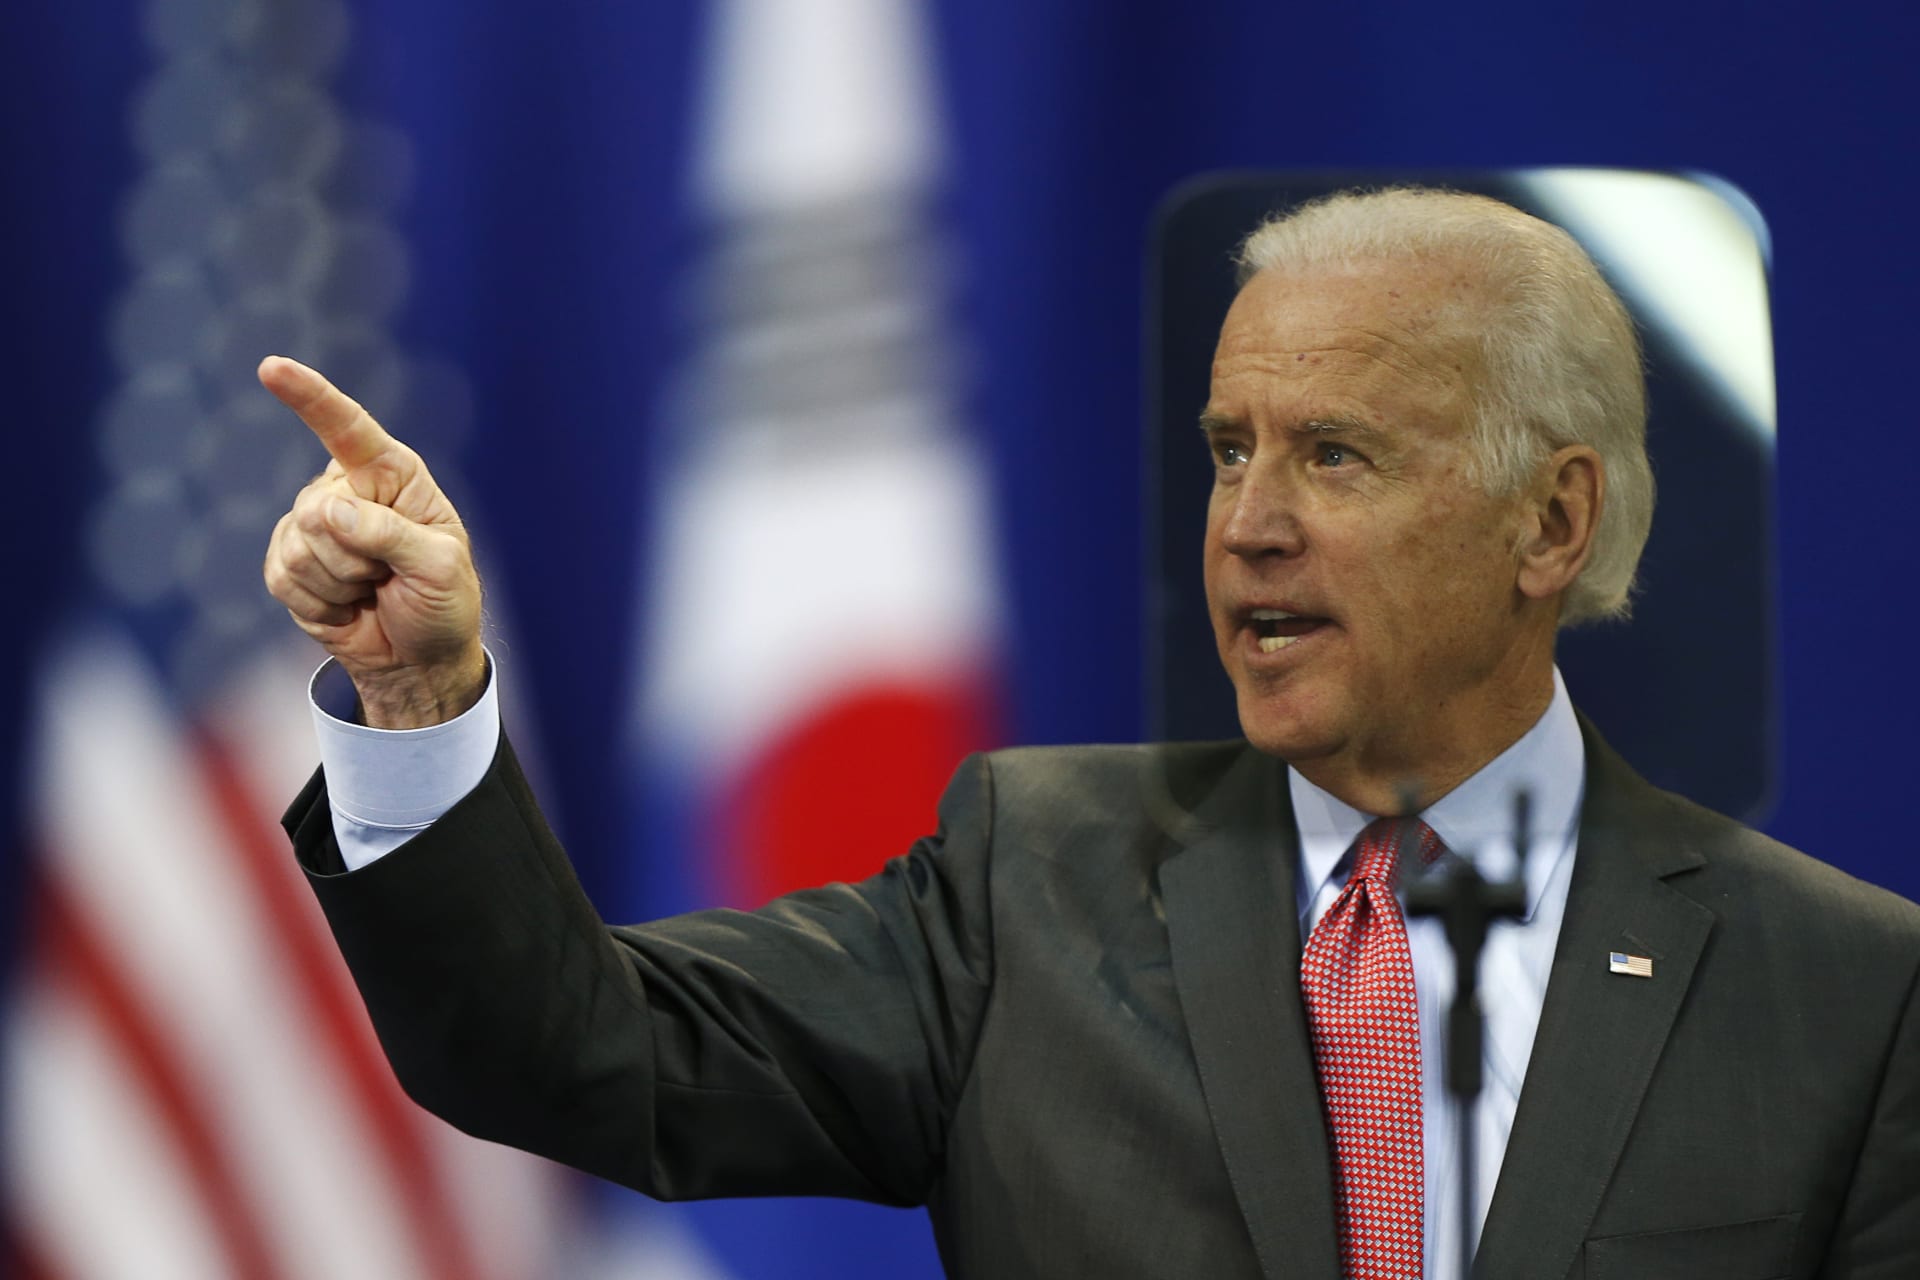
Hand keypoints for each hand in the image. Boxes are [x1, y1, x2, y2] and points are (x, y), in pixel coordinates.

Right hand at [260, 356, 486, 728]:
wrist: (420, 659)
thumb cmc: (443, 603)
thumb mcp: (440, 568)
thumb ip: (390, 535)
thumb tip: (327, 511)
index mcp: (392, 474)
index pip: (347, 429)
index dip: (310, 397)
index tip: (272, 369)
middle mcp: (346, 490)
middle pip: (320, 511)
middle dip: (357, 557)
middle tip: (391, 577)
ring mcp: (311, 526)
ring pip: (299, 547)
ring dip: (341, 583)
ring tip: (371, 591)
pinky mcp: (287, 563)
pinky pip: (283, 578)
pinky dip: (321, 604)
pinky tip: (347, 608)